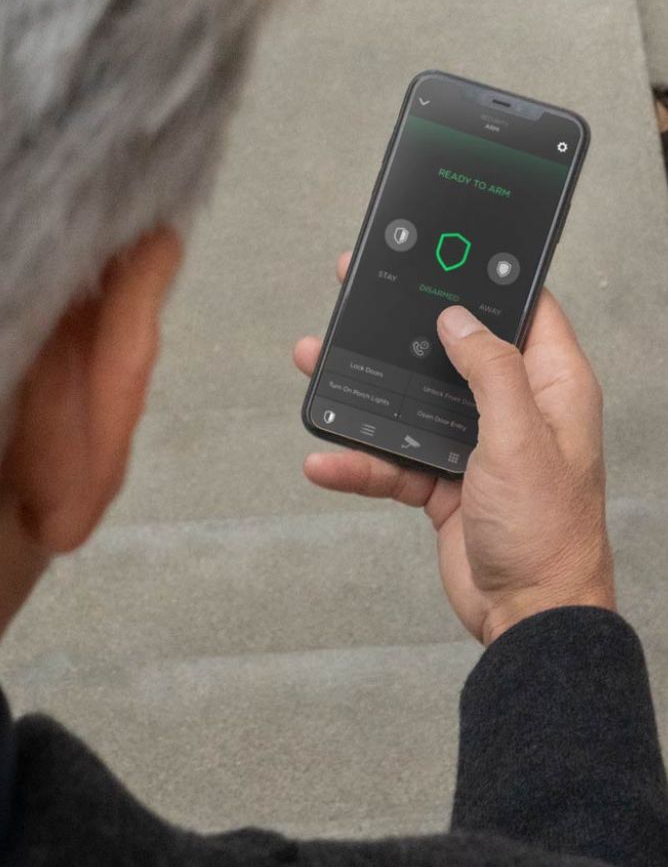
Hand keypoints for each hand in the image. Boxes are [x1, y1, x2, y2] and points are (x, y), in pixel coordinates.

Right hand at [294, 254, 615, 645]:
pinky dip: (359, 461)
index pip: (524, 311)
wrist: (530, 616)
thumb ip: (491, 372)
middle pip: (453, 351)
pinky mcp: (445, 484)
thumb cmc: (548, 533)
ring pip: (413, 403)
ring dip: (366, 391)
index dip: (486, 279)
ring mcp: (477, 447)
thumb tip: (459, 320)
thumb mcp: (520, 437)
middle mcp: (515, 409)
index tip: (444, 250)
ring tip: (315, 363)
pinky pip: (394, 461)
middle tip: (357, 293)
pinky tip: (325, 460)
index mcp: (551, 386)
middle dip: (404, 329)